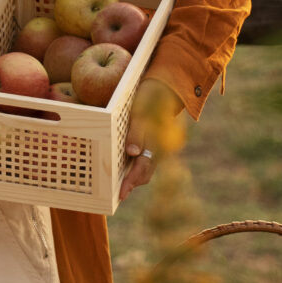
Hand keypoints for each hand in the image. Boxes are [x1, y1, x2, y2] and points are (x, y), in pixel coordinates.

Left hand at [119, 78, 183, 200]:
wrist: (165, 87)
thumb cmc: (150, 98)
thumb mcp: (141, 113)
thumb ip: (137, 133)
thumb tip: (132, 152)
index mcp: (154, 144)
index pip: (142, 170)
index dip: (130, 183)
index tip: (121, 195)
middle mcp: (156, 149)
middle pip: (143, 174)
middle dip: (130, 185)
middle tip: (116, 195)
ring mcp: (155, 146)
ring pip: (144, 168)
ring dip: (132, 178)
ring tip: (118, 186)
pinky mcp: (151, 142)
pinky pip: (143, 160)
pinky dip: (133, 168)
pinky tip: (124, 168)